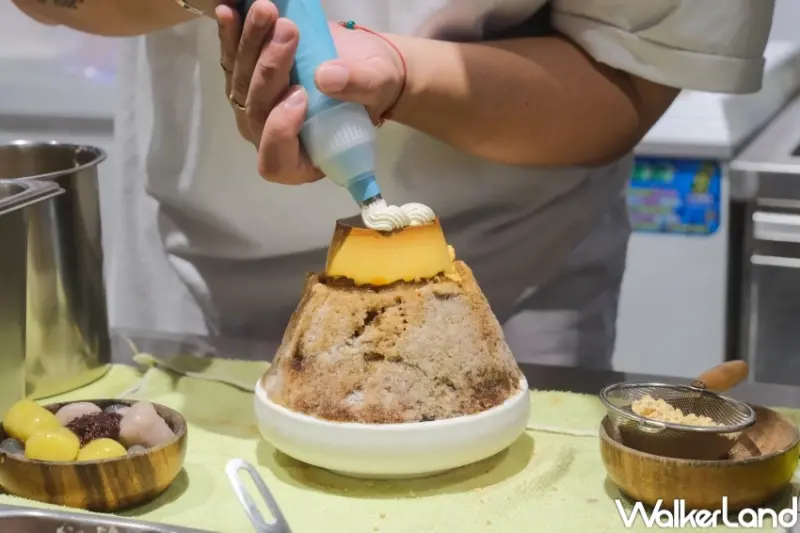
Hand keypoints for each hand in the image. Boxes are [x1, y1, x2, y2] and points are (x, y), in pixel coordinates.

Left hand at [217, 0, 403, 184]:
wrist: (362, 64)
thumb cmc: (373, 88)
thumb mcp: (377, 86)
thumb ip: (357, 86)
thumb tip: (327, 77)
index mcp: (302, 162)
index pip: (276, 159)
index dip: (280, 130)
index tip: (300, 94)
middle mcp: (269, 140)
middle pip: (256, 111)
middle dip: (269, 70)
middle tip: (288, 31)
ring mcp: (253, 111)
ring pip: (240, 83)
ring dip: (249, 45)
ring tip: (266, 11)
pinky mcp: (246, 82)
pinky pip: (231, 62)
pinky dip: (230, 37)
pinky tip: (228, 12)